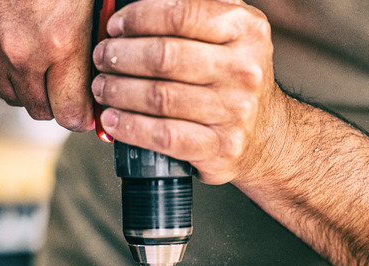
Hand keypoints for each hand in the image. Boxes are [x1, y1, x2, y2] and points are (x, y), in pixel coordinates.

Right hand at [0, 0, 94, 130]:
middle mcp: (23, 54)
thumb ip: (96, 36)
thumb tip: (107, 69)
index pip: (72, 114)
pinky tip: (16, 55)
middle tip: (67, 85)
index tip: (89, 111)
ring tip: (41, 65)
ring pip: (14, 98)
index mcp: (61, 43)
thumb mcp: (86, 1)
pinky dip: (4, 75)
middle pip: (43, 112)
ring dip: (30, 90)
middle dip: (58, 103)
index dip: (83, 116)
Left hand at [91, 0, 282, 184]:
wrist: (267, 134)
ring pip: (159, 97)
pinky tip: (113, 120)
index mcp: (246, 30)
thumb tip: (139, 0)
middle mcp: (244, 69)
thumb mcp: (232, 32)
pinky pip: (164, 136)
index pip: (180, 13)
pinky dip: (130, 127)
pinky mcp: (220, 148)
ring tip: (102, 87)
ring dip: (118, 91)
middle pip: (164, 57)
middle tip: (102, 58)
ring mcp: (234, 111)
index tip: (115, 26)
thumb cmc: (233, 77)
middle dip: (120, 56)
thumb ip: (197, 9)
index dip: (138, 18)